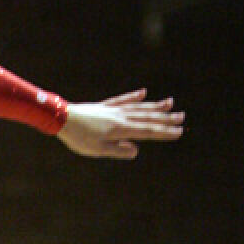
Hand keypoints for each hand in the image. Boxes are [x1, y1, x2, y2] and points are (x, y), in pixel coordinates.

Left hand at [59, 90, 183, 159]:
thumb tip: (136, 150)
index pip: (147, 131)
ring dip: (155, 106)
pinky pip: (123, 100)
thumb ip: (118, 151)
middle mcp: (121, 117)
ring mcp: (113, 110)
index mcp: (121, 129)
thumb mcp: (98, 150)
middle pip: (147, 117)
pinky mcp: (105, 106)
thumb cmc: (79, 137)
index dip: (164, 132)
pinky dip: (134, 97)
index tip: (179, 132)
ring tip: (170, 102)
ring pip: (138, 107)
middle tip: (181, 117)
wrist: (62, 118)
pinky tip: (143, 93)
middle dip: (165, 118)